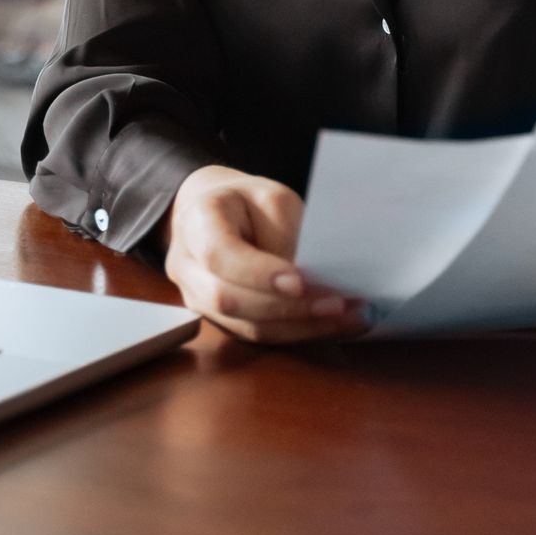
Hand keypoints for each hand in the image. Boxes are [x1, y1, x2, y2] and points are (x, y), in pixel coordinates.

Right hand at [162, 165, 365, 344]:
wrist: (215, 212)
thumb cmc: (246, 202)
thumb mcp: (270, 198)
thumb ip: (285, 234)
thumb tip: (311, 279)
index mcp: (197, 223)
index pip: (220, 255)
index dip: (259, 274)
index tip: (301, 282)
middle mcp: (188, 268)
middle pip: (230, 300)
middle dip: (288, 308)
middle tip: (337, 305)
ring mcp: (199, 300)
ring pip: (247, 327)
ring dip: (301, 327)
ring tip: (347, 318)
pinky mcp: (222, 322)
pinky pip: (258, 335)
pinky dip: (297, 332)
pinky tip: (331, 325)